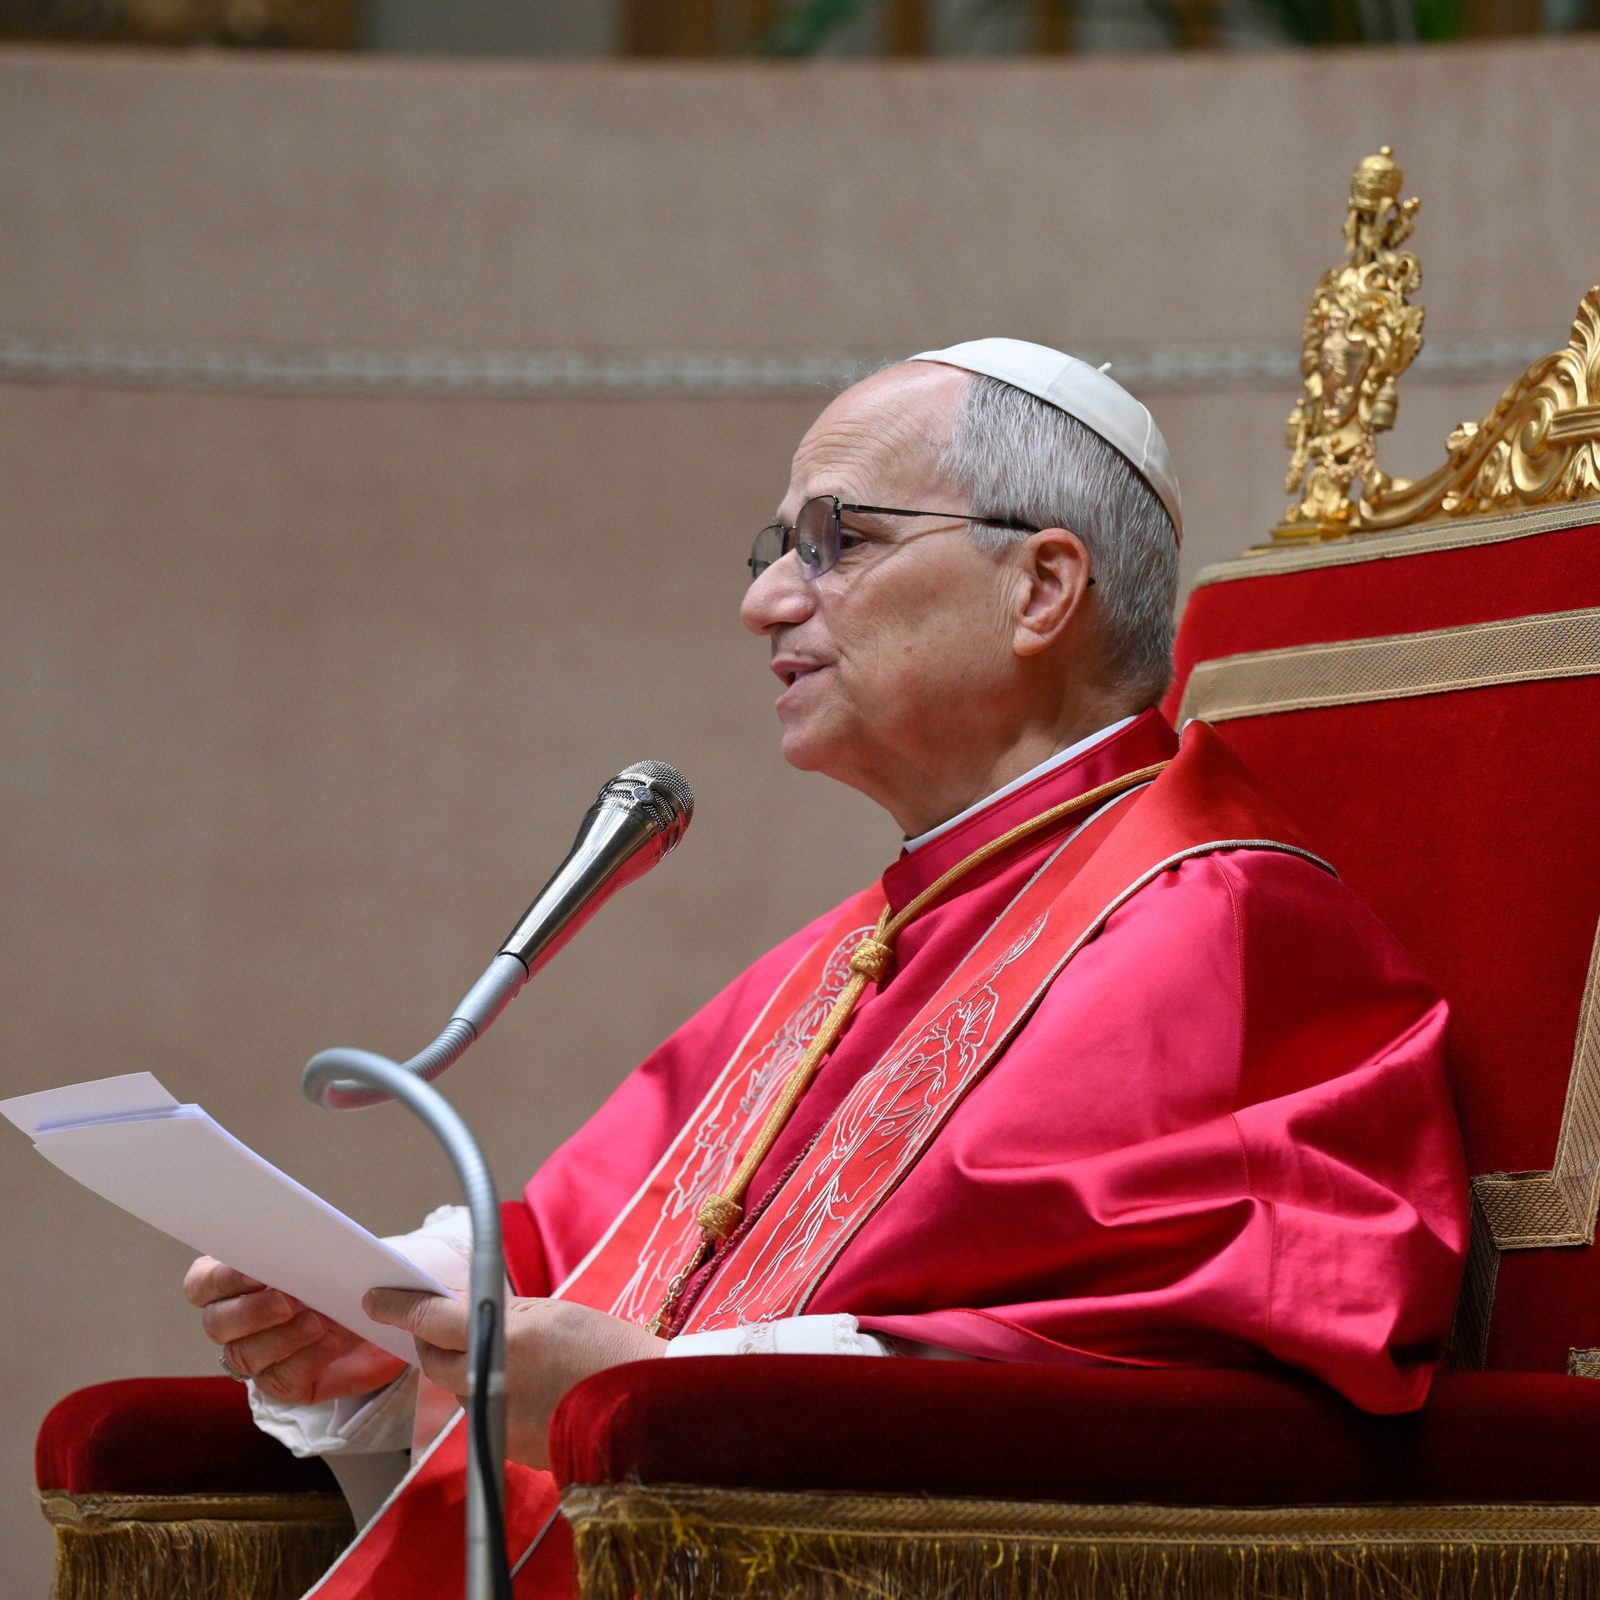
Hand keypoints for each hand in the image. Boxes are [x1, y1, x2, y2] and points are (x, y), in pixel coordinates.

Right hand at [184, 1256, 405, 1405]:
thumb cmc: (343, 1275)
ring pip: (245, 1356)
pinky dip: (307, 1359)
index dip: (222, 1279)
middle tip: (290, 1300)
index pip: (201, 1284)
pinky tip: (331, 1342)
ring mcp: (256, 1358)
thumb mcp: (327, 1256)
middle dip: (253, 1311)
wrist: (383, 1313)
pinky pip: (281, 1380)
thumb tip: (298, 1243)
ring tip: (321, 1321)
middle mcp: (235, 1324)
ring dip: (284, 1337)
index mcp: (232, 1283)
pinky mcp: (285, 1384)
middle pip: (217, 1324)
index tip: (258, 1270)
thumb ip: (302, 1251)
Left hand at [364, 1289, 664, 1468]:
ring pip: (457, 1389)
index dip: (399, 1307)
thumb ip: (501, 1313)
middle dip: (434, 1340)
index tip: (376, 1299)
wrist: (642, 1405)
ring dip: (465, 1369)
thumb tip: (462, 1311)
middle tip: (444, 1324)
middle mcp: (489, 1382)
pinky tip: (525, 1388)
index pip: (431, 1321)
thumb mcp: (553, 1311)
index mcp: (501, 1339)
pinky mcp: (504, 1447)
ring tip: (505, 1356)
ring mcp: (494, 1419)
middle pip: (435, 1360)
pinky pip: (481, 1414)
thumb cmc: (605, 1349)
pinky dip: (491, 1397)